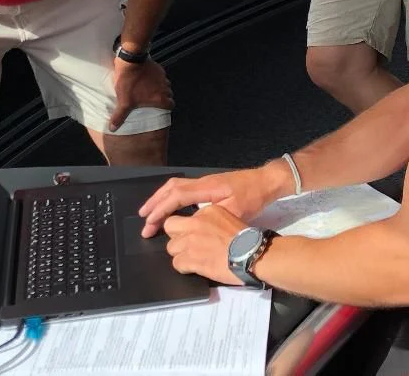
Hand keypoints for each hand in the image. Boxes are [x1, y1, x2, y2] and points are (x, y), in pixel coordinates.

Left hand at [110, 57, 172, 131]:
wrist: (130, 61)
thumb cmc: (129, 82)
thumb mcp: (124, 102)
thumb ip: (119, 116)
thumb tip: (113, 128)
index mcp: (160, 98)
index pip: (170, 105)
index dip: (167, 106)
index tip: (162, 107)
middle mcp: (164, 87)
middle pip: (168, 94)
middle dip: (163, 96)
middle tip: (153, 98)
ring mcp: (162, 76)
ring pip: (165, 84)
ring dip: (159, 86)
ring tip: (149, 88)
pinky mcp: (157, 67)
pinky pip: (160, 74)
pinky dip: (155, 77)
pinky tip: (146, 78)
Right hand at [138, 164, 287, 236]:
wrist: (266, 182)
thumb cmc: (252, 197)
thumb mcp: (235, 211)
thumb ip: (213, 217)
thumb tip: (193, 226)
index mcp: (206, 188)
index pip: (176, 196)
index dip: (161, 209)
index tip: (150, 222)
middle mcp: (201, 182)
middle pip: (170, 188)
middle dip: (154, 203)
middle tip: (142, 218)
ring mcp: (204, 182)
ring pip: (175, 186)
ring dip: (160, 198)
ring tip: (149, 212)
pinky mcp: (208, 185)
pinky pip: (182, 188)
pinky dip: (170, 196)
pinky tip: (169, 206)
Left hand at [163, 204, 249, 284]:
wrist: (253, 255)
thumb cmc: (247, 240)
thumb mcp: (229, 219)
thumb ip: (212, 221)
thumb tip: (204, 229)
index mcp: (207, 211)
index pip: (185, 216)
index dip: (186, 228)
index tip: (192, 235)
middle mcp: (195, 223)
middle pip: (170, 226)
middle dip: (175, 236)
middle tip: (185, 245)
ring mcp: (191, 241)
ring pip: (171, 247)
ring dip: (180, 254)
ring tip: (192, 259)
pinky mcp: (191, 258)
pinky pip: (176, 263)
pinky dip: (183, 267)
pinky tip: (193, 268)